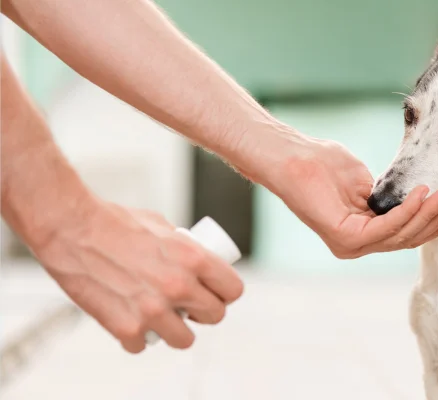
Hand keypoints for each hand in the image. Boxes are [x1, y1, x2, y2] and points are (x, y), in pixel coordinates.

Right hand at [31, 198, 243, 352]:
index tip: (216, 294)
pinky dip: (136, 337)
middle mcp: (179, 286)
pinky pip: (144, 345)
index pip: (233, 290)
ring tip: (163, 318)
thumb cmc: (115, 221)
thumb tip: (197, 263)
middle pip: (216, 316)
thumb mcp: (162, 226)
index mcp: (194, 258)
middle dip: (204, 312)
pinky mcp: (126, 328)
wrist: (71, 228)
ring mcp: (153, 310)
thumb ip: (184, 248)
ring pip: (185, 340)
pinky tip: (130, 319)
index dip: (226, 293)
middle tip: (190, 306)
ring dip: (175, 330)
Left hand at [268, 138, 437, 258]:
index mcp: (360, 235)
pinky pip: (385, 227)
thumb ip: (387, 198)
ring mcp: (350, 245)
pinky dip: (407, 211)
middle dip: (436, 220)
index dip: (431, 221)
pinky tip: (422, 194)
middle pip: (406, 238)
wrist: (294, 157)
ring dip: (428, 214)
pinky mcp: (344, 237)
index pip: (404, 235)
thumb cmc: (324, 165)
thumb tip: (412, 201)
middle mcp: (356, 245)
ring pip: (400, 235)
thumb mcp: (365, 183)